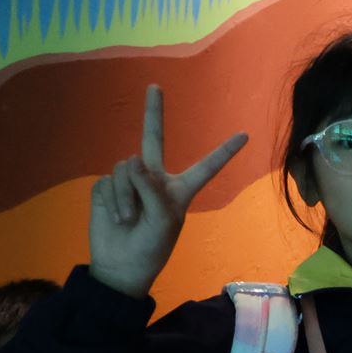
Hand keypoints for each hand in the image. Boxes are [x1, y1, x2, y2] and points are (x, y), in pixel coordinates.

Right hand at [89, 85, 248, 297]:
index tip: (245, 135)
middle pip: (153, 139)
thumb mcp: (162, 220)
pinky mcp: (106, 187)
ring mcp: (129, 181)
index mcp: (180, 189)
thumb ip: (150, 188)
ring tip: (131, 219)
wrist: (121, 265)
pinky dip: (114, 200)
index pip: (206, 167)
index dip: (224, 152)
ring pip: (127, 169)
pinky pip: (109, 181)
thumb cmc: (151, 247)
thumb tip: (132, 159)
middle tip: (155, 86)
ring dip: (127, 197)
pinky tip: (118, 218)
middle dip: (153, 112)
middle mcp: (154, 179)